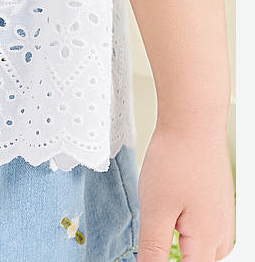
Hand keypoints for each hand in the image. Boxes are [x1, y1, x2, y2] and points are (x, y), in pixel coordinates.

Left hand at [137, 121, 234, 261]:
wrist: (193, 123)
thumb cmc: (175, 160)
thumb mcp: (155, 210)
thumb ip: (153, 249)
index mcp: (207, 243)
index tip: (149, 255)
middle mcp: (222, 236)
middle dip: (173, 257)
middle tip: (154, 235)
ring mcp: (222, 220)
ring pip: (201, 250)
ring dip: (181, 246)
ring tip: (162, 223)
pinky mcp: (218, 205)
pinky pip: (204, 232)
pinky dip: (187, 230)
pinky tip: (173, 212)